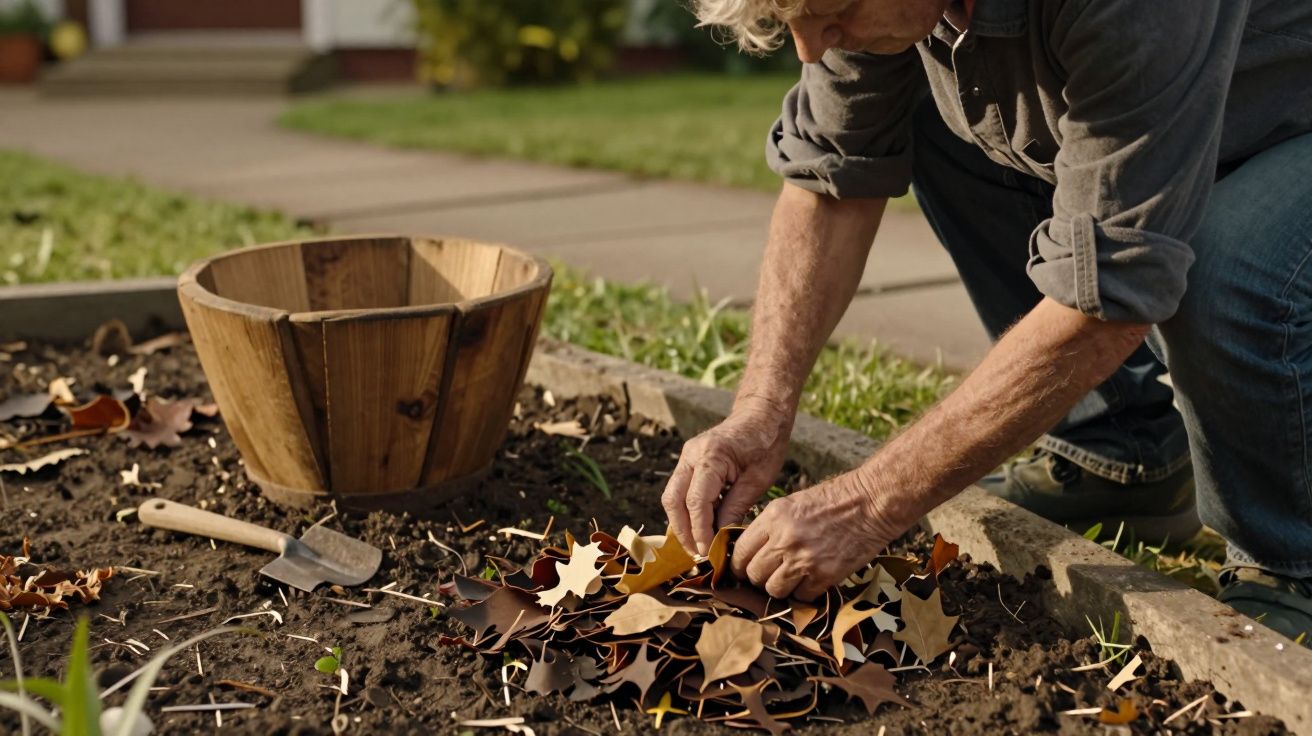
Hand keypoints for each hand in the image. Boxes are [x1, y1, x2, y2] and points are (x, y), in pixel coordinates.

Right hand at [662, 398, 792, 555]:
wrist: (761, 415)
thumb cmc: (765, 444)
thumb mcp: (758, 480)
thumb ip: (736, 508)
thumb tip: (721, 538)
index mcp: (711, 456)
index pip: (696, 501)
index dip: (700, 530)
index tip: (708, 551)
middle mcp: (691, 455)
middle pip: (673, 500)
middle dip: (682, 530)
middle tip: (697, 553)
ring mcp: (687, 457)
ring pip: (672, 497)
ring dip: (681, 523)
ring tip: (697, 545)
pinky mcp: (689, 462)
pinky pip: (680, 490)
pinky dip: (687, 511)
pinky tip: (700, 528)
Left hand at [730, 471, 897, 599]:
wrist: (871, 502)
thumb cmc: (834, 500)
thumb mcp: (792, 504)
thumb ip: (770, 528)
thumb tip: (753, 553)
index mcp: (772, 517)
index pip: (740, 552)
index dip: (740, 565)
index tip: (746, 569)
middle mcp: (784, 539)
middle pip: (753, 574)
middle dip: (759, 578)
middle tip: (770, 575)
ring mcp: (804, 559)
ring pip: (773, 590)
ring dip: (780, 588)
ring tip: (792, 579)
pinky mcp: (824, 575)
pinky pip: (801, 597)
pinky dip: (804, 593)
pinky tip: (813, 579)